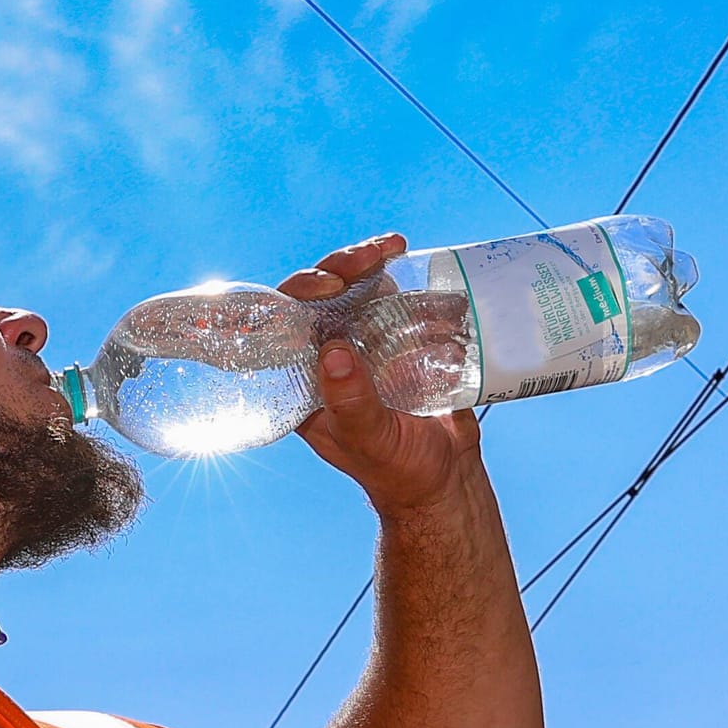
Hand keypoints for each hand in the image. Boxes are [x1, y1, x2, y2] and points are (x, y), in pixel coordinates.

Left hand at [278, 235, 481, 513]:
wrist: (446, 480)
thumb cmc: (400, 471)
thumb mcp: (372, 440)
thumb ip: (352, 403)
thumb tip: (333, 351)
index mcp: (301, 385)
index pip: (281, 328)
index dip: (296, 295)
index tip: (328, 283)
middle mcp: (325, 362)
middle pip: (317, 300)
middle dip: (339, 268)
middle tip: (371, 256)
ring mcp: (360, 349)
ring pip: (351, 293)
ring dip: (367, 264)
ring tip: (392, 247)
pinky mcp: (395, 343)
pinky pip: (388, 301)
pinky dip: (399, 277)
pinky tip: (408, 258)